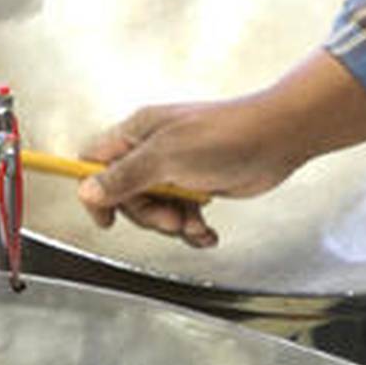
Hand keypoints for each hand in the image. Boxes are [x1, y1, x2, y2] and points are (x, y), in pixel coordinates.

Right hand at [77, 94, 301, 246]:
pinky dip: (193, 228)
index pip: (95, 161)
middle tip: (171, 217)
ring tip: (195, 222)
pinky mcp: (199, 185)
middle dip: (147, 215)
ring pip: (156, 210)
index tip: (106, 218)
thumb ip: (124, 176)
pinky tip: (207, 230)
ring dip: (174, 224)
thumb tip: (87, 191)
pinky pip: (183, 215)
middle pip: (126, 195)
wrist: (278, 138)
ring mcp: (177, 168)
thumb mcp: (166, 158)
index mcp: (138, 134)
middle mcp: (154, 150)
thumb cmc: (227, 136)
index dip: (94, 191)